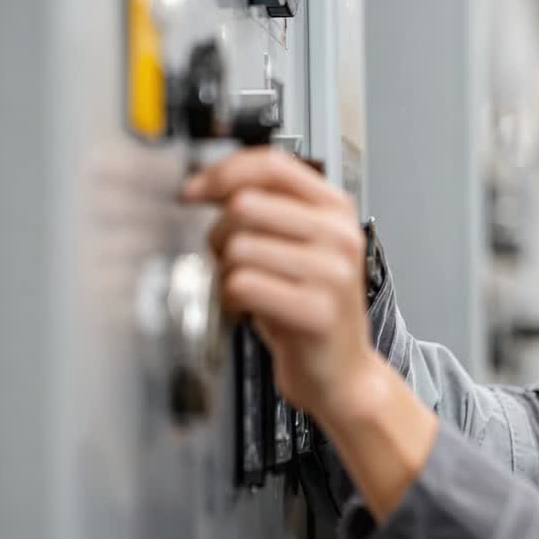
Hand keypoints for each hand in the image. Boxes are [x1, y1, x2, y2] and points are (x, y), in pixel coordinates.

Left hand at [182, 147, 380, 423]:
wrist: (343, 373)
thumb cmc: (311, 311)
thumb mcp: (301, 248)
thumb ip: (270, 210)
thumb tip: (211, 184)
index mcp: (337, 211)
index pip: (272, 165)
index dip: (223, 173)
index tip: (196, 191)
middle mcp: (340, 236)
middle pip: (246, 205)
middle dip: (220, 234)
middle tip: (229, 260)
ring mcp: (332, 273)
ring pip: (238, 247)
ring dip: (225, 272)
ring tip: (245, 289)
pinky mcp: (316, 310)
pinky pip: (242, 285)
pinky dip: (230, 299)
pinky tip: (247, 309)